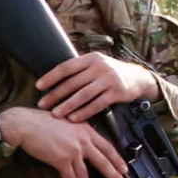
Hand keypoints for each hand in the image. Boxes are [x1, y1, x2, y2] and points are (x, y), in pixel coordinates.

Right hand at [0, 107, 127, 177]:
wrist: (25, 124)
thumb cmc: (39, 120)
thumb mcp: (65, 121)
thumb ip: (76, 131)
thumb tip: (81, 142)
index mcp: (85, 129)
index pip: (107, 147)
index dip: (117, 159)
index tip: (123, 168)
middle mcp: (83, 140)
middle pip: (103, 161)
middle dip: (114, 175)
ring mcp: (73, 151)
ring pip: (86, 174)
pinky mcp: (61, 159)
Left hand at [36, 53, 160, 122]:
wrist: (139, 78)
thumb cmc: (110, 73)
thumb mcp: (96, 65)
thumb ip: (79, 70)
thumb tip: (53, 79)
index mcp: (91, 59)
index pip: (67, 67)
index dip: (51, 76)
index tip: (38, 86)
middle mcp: (100, 67)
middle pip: (73, 82)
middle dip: (56, 94)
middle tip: (42, 104)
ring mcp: (109, 79)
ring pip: (84, 94)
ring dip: (68, 105)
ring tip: (56, 114)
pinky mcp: (117, 92)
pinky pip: (97, 104)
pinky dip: (84, 112)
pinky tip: (74, 118)